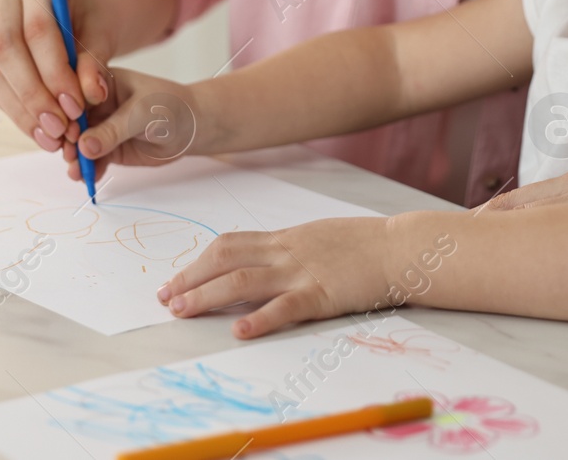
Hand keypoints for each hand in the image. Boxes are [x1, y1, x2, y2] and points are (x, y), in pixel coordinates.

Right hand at [0, 0, 113, 150]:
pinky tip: (37, 129)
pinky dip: (13, 107)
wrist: (75, 3)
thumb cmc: (92, 12)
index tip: (75, 107)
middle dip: (33, 95)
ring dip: (20, 109)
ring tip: (50, 137)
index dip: (55, 72)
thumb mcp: (104, 29)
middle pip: (5, 48)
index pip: (38, 28)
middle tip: (59, 129)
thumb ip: (96, 60)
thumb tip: (92, 95)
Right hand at [55, 68, 206, 182]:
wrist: (192, 127)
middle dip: (66, 137)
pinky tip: (87, 177)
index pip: (74, 91)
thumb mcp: (141, 114)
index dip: (66, 109)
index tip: (66, 128)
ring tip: (77, 170)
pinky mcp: (106, 147)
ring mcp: (99, 126)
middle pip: (69, 119)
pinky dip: (88, 169)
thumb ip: (113, 129)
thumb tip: (84, 146)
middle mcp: (95, 102)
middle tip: (68, 153)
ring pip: (77, 142)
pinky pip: (91, 159)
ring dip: (74, 157)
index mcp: (100, 80)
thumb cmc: (171, 106)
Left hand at [156, 217, 393, 338]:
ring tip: (182, 310)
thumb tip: (264, 262)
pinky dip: (260, 318)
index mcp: (285, 238)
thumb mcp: (320, 237)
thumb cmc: (365, 245)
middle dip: (190, 278)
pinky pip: (285, 307)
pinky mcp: (322, 294)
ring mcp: (302, 271)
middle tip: (166, 298)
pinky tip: (240, 329)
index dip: (198, 261)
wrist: (401, 247)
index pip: (230, 244)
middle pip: (225, 259)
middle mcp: (286, 251)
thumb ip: (291, 249)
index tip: (177, 277)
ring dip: (207, 295)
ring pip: (243, 280)